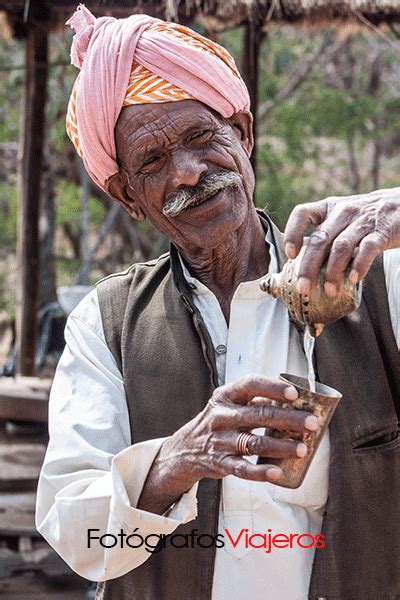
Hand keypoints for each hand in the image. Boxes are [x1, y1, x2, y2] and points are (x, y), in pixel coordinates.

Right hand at [137, 375, 318, 513]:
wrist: (185, 448)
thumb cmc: (219, 421)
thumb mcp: (231, 404)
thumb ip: (257, 400)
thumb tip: (297, 399)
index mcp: (226, 396)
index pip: (251, 385)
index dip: (273, 388)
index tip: (294, 394)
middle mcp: (221, 415)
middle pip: (259, 415)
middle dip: (289, 419)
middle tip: (313, 423)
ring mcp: (220, 440)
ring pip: (254, 443)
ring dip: (281, 446)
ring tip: (303, 450)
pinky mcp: (220, 463)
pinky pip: (241, 469)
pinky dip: (260, 472)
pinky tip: (277, 472)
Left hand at [283, 188, 399, 296]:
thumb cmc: (366, 217)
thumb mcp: (342, 217)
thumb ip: (325, 235)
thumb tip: (304, 266)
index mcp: (328, 208)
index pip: (302, 213)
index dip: (293, 233)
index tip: (290, 255)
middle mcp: (342, 212)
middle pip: (320, 240)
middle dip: (309, 267)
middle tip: (304, 288)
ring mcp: (362, 221)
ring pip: (341, 246)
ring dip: (333, 272)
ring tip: (330, 291)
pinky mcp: (381, 231)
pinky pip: (367, 248)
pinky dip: (359, 265)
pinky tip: (354, 279)